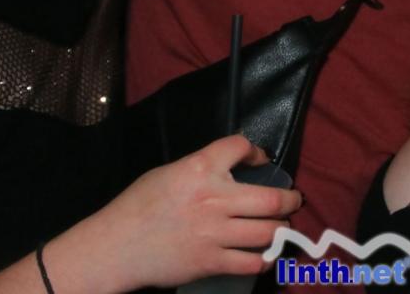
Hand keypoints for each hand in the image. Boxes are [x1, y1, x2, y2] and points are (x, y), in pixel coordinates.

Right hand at [44, 134, 302, 291]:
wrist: (116, 246)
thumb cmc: (138, 206)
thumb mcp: (169, 173)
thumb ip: (201, 169)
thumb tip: (231, 171)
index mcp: (198, 168)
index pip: (240, 147)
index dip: (257, 152)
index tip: (261, 161)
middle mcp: (213, 198)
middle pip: (271, 198)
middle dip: (290, 199)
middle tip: (293, 199)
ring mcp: (215, 233)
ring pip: (269, 231)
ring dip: (282, 229)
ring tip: (283, 227)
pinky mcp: (211, 262)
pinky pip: (253, 262)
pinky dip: (266, 258)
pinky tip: (267, 254)